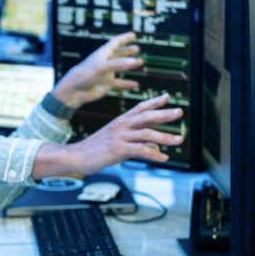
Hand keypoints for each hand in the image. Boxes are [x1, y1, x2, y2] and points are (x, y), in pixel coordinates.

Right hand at [31, 94, 182, 178]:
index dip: (154, 102)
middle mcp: (121, 126)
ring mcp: (120, 137)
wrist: (75, 156)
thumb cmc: (94, 150)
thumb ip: (135, 143)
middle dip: (164, 114)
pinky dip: (154, 154)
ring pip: (146, 134)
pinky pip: (140, 151)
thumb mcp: (116, 142)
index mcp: (120, 121)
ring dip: (165, 137)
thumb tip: (155, 148)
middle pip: (146, 117)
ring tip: (179, 140)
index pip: (140, 107)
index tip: (167, 97)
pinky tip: (163, 158)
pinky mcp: (118, 150)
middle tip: (179, 112)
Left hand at [49, 32, 142, 109]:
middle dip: (128, 51)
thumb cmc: (83, 75)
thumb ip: (117, 64)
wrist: (74, 91)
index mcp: (102, 54)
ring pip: (120, 67)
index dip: (124, 39)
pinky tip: (136, 85)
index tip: (133, 35)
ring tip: (140, 62)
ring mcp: (106, 73)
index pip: (115, 43)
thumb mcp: (101, 67)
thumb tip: (133, 61)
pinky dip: (127, 84)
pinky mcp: (106, 84)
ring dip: (130, 65)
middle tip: (137, 48)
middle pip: (118, 54)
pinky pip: (119, 83)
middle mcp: (105, 63)